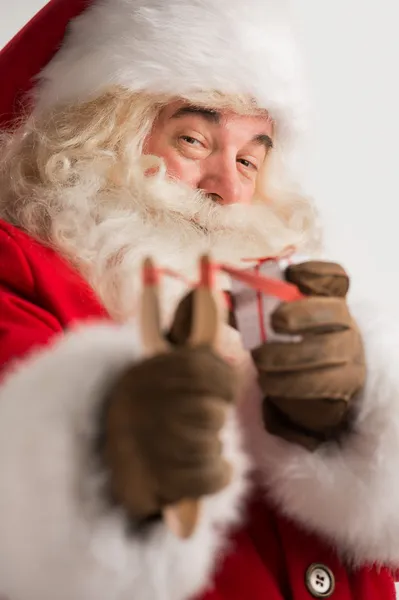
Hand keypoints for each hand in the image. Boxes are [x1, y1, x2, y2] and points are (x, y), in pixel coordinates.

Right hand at [101, 343, 235, 520]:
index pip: (196, 368)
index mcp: (142, 375)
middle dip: (216, 417)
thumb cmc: (155, 408)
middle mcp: (135, 410)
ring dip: (214, 446)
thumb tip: (201, 289)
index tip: (230, 388)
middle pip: (207, 412)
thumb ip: (184, 330)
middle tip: (207, 419)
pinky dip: (218, 473)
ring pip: (208, 446)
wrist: (117, 462)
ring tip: (200, 443)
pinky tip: (208, 467)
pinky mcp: (147, 486)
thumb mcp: (164, 365)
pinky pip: (207, 478)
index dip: (224, 377)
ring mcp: (138, 450)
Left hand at [251, 261, 365, 449]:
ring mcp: (349, 354)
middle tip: (275, 321)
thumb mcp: (276, 321)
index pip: (335, 277)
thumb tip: (223, 298)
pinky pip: (317, 384)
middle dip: (303, 314)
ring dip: (285, 355)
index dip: (315, 272)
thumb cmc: (292, 343)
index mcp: (330, 299)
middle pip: (335, 312)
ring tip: (259, 358)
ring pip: (324, 352)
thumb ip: (251, 308)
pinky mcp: (343, 384)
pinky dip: (285, 382)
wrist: (318, 388)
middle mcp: (345, 323)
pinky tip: (267, 380)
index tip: (290, 272)